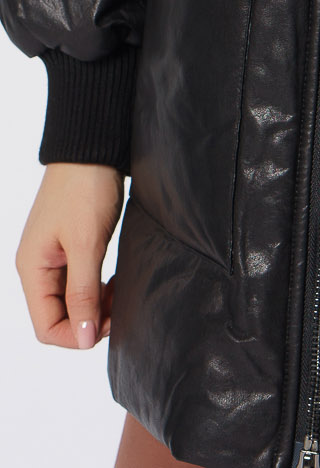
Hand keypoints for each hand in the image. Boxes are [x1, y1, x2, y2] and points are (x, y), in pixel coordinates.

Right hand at [15, 161, 123, 348]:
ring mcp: (53, 256)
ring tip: (118, 293)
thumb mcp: (86, 244)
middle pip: (58, 317)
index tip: (107, 323)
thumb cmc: (85, 190)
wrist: (92, 148)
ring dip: (94, 305)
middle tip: (118, 307)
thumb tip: (82, 339)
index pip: (46, 327)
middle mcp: (38, 267)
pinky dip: (96, 288)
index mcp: (32, 269)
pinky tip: (113, 281)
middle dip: (88, 320)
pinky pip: (79, 282)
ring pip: (71, 301)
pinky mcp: (69, 246)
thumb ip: (82, 293)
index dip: (77, 335)